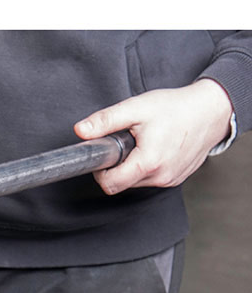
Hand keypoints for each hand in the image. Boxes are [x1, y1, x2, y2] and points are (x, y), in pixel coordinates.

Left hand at [74, 79, 234, 194]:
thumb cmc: (177, 107)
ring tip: (144, 143)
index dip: (100, 172)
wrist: (212, 110)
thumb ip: (106, 121)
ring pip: (136, 182)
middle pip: (122, 184)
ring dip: (133, 166)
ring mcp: (170, 180)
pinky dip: (148, 167)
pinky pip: (152, 179)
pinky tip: (156, 148)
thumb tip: (80, 131)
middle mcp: (161, 177)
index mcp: (148, 163)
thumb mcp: (136, 108)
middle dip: (117, 166)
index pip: (110, 185)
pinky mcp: (176, 179)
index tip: (105, 155)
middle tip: (127, 142)